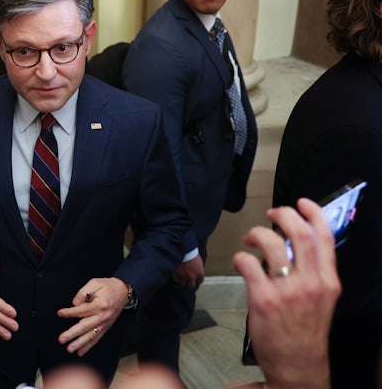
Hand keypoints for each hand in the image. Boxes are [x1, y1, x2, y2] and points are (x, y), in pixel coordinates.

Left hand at [57, 277, 129, 355]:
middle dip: (72, 334)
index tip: (60, 313)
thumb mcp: (95, 283)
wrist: (123, 291)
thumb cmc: (108, 287)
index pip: (82, 311)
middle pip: (85, 326)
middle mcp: (102, 316)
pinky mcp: (106, 327)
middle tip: (62, 339)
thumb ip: (83, 292)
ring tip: (70, 349)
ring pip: (91, 336)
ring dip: (80, 343)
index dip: (70, 312)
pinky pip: (96, 338)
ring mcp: (105, 323)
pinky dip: (88, 346)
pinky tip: (80, 352)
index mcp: (100, 305)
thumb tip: (74, 303)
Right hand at [172, 255, 204, 286]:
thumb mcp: (199, 261)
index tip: (195, 278)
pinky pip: (177, 279)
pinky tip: (177, 274)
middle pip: (191, 285)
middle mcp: (192, 277)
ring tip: (182, 276)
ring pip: (183, 283)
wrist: (183, 250)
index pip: (200, 281)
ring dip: (183, 280)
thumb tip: (197, 270)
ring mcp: (184, 277)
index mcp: (200, 273)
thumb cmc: (191, 253)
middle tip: (188, 278)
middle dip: (189, 282)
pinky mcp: (177, 275)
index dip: (197, 279)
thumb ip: (198, 268)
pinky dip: (177, 277)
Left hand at [233, 198, 339, 388]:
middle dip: (283, 214)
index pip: (325, 237)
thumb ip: (312, 271)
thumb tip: (294, 244)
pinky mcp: (263, 299)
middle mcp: (311, 283)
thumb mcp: (321, 298)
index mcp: (328, 281)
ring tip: (250, 239)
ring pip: (271, 243)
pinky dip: (240, 257)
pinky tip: (240, 262)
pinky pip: (248, 264)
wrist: (298, 366)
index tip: (301, 202)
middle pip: (299, 233)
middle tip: (271, 213)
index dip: (313, 213)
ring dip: (257, 233)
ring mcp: (287, 291)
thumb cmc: (306, 330)